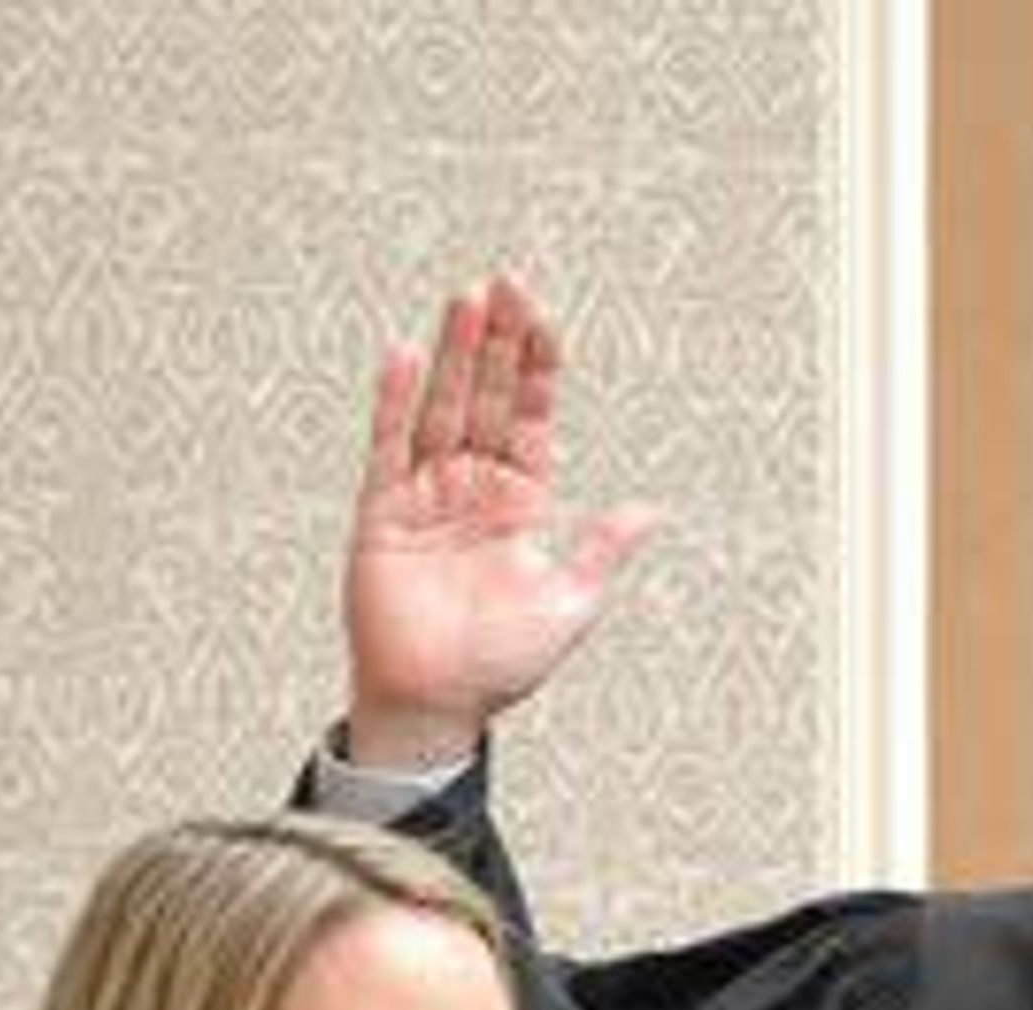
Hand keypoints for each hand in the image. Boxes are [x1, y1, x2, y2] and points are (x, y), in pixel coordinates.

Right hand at [342, 275, 660, 770]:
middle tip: (505, 282)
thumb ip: (602, 550)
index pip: (530, 417)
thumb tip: (650, 512)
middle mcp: (472, 487)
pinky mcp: (382, 515)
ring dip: (455, 355)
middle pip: (486, 397)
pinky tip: (407, 357)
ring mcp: (426, 496)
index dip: (537, 368)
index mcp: (519, 500)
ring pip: (443, 409)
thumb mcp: (570, 604)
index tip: (544, 318)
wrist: (437, 704)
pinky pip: (389, 449)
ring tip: (466, 298)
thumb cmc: (500, 664)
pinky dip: (396, 403)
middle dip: (497, 341)